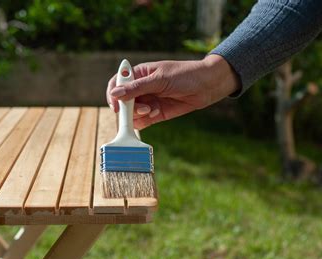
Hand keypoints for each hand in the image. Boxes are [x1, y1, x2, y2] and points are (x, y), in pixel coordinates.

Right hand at [106, 54, 239, 128]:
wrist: (207, 85)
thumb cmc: (185, 75)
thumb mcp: (160, 78)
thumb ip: (137, 88)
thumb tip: (115, 94)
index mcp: (138, 74)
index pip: (117, 84)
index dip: (113, 95)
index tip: (117, 106)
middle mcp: (140, 88)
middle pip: (122, 102)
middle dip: (129, 108)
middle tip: (143, 108)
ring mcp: (147, 101)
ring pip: (130, 114)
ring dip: (139, 115)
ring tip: (153, 110)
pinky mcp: (155, 113)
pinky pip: (142, 122)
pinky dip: (146, 121)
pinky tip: (157, 113)